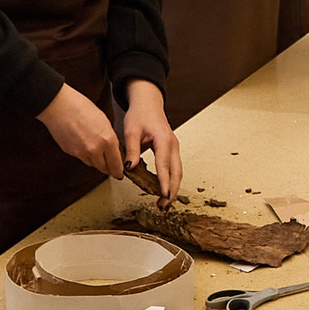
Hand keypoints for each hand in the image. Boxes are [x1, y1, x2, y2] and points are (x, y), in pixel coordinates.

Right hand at [40, 83, 123, 176]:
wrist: (59, 106)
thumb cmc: (81, 107)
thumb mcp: (104, 121)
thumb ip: (110, 138)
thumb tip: (113, 150)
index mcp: (107, 140)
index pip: (116, 165)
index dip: (118, 171)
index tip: (119, 172)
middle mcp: (95, 150)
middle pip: (104, 169)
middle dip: (108, 167)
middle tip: (110, 164)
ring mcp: (81, 153)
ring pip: (92, 164)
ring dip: (96, 161)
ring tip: (95, 148)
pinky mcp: (70, 153)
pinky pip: (81, 158)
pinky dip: (84, 154)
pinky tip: (83, 143)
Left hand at [122, 80, 181, 197]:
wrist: (148, 104)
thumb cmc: (140, 115)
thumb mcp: (131, 131)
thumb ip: (132, 150)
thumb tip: (130, 168)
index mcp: (163, 140)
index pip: (164, 164)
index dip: (165, 181)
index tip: (165, 194)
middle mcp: (173, 145)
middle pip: (177, 172)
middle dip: (173, 190)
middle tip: (164, 205)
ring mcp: (174, 148)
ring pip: (178, 172)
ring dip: (173, 187)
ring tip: (164, 202)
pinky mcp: (172, 151)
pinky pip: (174, 168)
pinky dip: (171, 181)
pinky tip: (164, 190)